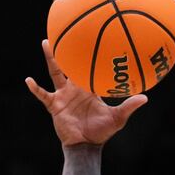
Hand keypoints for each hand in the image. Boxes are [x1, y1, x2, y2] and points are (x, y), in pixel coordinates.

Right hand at [26, 39, 148, 146]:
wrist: (86, 145)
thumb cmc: (102, 131)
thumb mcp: (117, 118)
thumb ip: (129, 106)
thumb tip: (145, 97)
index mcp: (89, 88)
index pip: (89, 68)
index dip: (89, 55)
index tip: (90, 38)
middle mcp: (75, 88)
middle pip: (70, 64)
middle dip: (69, 49)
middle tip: (67, 30)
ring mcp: (63, 95)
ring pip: (55, 72)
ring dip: (51, 58)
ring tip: (46, 41)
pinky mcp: (54, 105)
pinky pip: (43, 94)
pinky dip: (36, 88)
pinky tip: (28, 80)